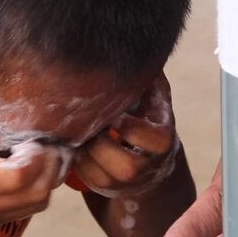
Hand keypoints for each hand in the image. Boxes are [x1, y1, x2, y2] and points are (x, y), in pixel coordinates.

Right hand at [0, 105, 62, 236]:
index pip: (19, 177)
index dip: (37, 157)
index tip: (34, 138)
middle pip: (38, 195)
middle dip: (52, 168)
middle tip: (51, 144)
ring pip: (35, 206)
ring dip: (47, 181)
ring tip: (43, 156)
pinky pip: (23, 210)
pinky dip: (35, 191)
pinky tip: (26, 170)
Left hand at [74, 74, 177, 196]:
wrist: (148, 158)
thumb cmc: (144, 114)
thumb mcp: (152, 95)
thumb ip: (146, 77)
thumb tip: (134, 47)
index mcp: (162, 139)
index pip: (155, 139)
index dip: (131, 128)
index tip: (114, 114)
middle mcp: (149, 165)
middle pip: (126, 166)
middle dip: (101, 145)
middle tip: (88, 125)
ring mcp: (128, 182)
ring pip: (101, 177)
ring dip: (84, 154)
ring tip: (78, 133)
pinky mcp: (107, 189)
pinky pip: (85, 181)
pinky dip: (76, 162)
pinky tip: (75, 144)